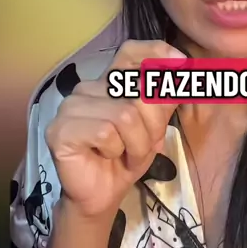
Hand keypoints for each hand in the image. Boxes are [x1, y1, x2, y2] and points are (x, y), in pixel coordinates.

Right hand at [45, 40, 184, 219]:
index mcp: (108, 81)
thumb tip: (186, 68)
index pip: (130, 52)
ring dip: (137, 143)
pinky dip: (116, 150)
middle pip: (137, 90)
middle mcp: (88, 87)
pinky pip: (106, 133)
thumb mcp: (155, 124)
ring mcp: (71, 106)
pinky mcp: (61, 129)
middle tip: (146, 144)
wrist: (102, 195)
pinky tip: (106, 157)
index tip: (182, 61)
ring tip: (126, 155)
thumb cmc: (126, 156)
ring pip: (125, 115)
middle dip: (154, 123)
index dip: (156, 52)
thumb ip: (165, 97)